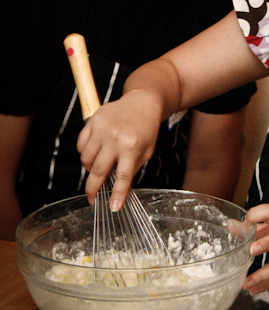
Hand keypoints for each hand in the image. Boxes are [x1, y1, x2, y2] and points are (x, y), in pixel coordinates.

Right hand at [76, 89, 162, 208]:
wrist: (142, 102)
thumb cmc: (146, 128)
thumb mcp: (146, 151)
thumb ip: (132, 169)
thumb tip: (120, 191)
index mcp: (132, 146)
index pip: (123, 176)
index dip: (117, 194)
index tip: (113, 208)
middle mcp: (116, 138)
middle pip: (99, 170)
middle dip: (93, 189)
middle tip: (92, 199)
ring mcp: (102, 128)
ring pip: (87, 159)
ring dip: (90, 169)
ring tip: (98, 169)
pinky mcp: (93, 121)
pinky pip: (81, 145)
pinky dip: (85, 154)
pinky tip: (94, 154)